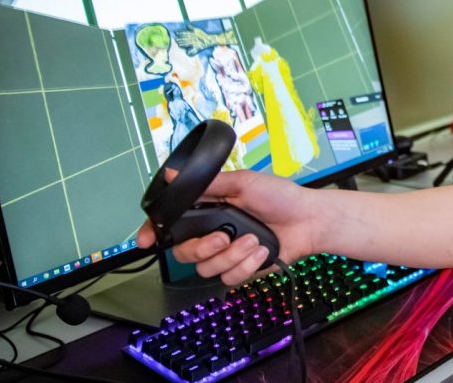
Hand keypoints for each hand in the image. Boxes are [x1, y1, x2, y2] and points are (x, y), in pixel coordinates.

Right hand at [137, 170, 318, 285]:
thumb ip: (207, 184)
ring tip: (253, 240)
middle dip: (203, 248)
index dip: (153, 232)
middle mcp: (213, 233)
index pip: (173, 224)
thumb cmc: (279, 196)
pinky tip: (261, 252)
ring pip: (206, 268)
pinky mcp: (242, 269)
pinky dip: (247, 265)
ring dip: (232, 255)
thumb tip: (173, 174)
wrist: (308, 220)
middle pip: (184, 253)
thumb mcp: (242, 183)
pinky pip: (229, 277)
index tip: (144, 240)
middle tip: (223, 237)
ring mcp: (227, 253)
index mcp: (209, 210)